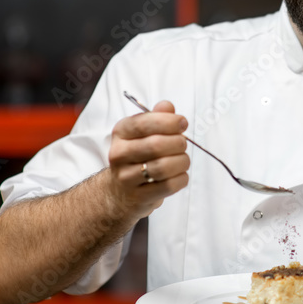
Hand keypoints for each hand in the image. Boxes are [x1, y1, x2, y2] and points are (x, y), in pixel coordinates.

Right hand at [107, 100, 190, 218]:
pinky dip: (181, 178)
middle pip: (156, 145)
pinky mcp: (139, 196)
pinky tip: (179, 175)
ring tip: (182, 160)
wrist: (119, 192)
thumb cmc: (137, 156)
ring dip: (182, 161)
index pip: (144, 123)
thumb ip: (157, 117)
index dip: (169, 122)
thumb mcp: (142, 132)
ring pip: (163, 167)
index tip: (183, 123)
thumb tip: (167, 106)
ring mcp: (127, 177)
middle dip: (178, 143)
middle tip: (183, 144)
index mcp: (121, 133)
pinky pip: (169, 186)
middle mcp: (119, 154)